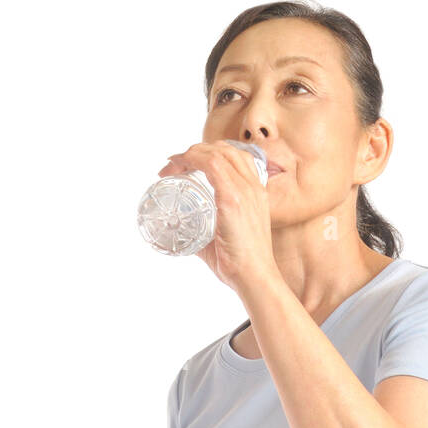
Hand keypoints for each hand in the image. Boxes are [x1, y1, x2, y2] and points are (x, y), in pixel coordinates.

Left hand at [158, 140, 276, 291]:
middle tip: (173, 166)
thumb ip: (204, 229)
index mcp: (256, 192)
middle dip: (195, 151)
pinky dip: (192, 161)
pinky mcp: (233, 200)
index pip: (235, 156)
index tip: (186, 163)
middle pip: (224, 150)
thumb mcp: (224, 236)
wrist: (255, 277)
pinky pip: (212, 166)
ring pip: (216, 154)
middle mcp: (253, 187)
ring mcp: (244, 192)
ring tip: (172, 167)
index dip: (208, 152)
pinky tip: (178, 167)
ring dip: (190, 154)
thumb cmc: (240, 262)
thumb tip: (181, 230)